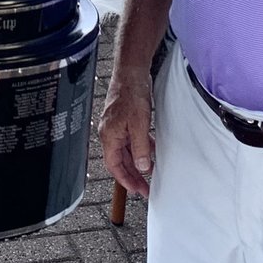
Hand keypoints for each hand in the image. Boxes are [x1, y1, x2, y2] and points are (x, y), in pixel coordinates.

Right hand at [98, 72, 154, 197]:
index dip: (126, 180)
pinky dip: (141, 148)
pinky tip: (152, 152)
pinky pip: (132, 140)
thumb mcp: (139, 124)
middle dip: (133, 175)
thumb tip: (143, 166)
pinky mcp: (125, 120)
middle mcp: (111, 133)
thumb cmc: (130, 93)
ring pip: (127, 151)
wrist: (131, 72)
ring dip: (138, 163)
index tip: (138, 190)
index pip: (114, 166)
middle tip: (146, 188)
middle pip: (120, 161)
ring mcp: (117, 126)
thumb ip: (141, 147)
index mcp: (109, 136)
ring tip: (151, 174)